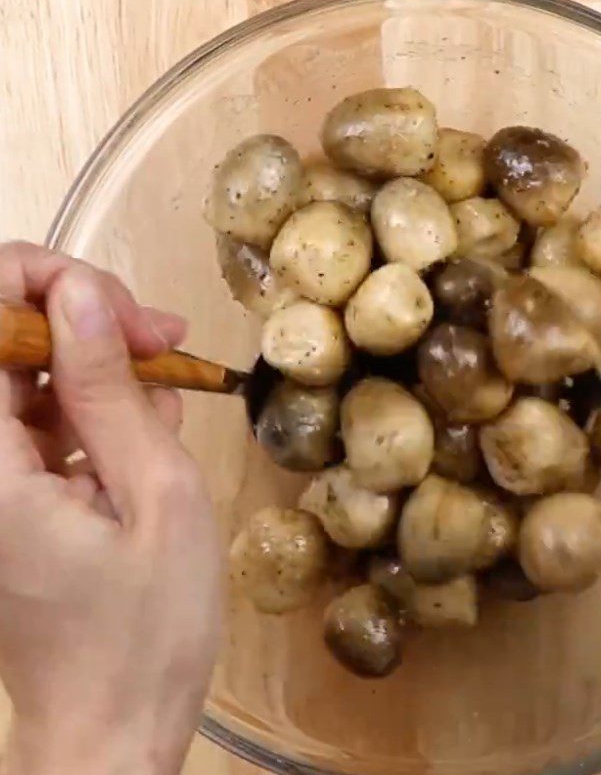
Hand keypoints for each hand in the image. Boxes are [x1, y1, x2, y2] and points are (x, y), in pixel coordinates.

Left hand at [0, 242, 220, 774]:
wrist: (115, 728)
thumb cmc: (148, 626)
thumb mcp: (155, 495)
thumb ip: (110, 392)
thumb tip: (78, 297)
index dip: (42, 284)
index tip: (122, 314)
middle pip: (2, 341)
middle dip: (82, 319)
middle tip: (164, 338)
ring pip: (28, 378)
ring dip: (98, 363)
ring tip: (173, 380)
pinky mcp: (10, 498)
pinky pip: (42, 424)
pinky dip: (95, 411)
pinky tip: (153, 424)